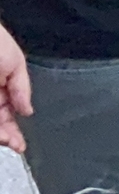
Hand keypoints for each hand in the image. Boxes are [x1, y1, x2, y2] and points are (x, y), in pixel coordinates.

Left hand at [0, 18, 28, 150]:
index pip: (10, 113)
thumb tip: (28, 109)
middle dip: (7, 135)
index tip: (20, 144)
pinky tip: (1, 132)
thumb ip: (23, 88)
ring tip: (7, 139)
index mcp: (3, 85)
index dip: (15, 131)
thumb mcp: (17, 62)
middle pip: (0, 121)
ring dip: (0, 133)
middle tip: (13, 143)